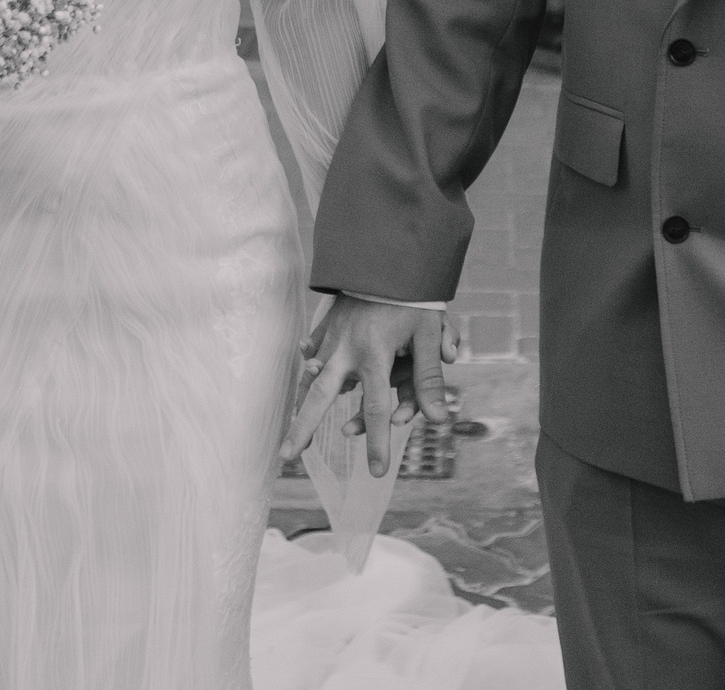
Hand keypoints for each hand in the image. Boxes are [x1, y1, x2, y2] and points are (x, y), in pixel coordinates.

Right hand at [283, 295, 458, 477]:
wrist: (388, 252)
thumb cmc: (412, 294)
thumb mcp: (428, 334)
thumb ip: (429, 377)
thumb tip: (438, 418)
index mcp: (373, 356)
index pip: (375, 410)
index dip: (376, 443)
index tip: (376, 471)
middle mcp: (346, 350)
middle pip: (319, 398)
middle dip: (302, 429)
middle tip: (286, 457)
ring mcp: (332, 336)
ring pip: (311, 376)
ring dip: (300, 403)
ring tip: (290, 430)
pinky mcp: (328, 322)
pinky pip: (314, 349)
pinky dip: (309, 363)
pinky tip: (304, 369)